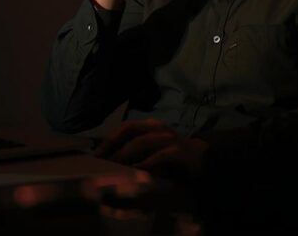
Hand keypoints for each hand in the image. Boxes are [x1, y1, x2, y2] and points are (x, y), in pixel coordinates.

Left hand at [93, 118, 207, 179]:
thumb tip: (110, 160)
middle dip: (112, 142)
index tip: (94, 153)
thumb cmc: (172, 156)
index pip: (124, 127)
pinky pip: (158, 155)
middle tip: (99, 158)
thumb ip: (135, 153)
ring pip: (141, 141)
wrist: (202, 159)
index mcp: (149, 126)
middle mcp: (157, 128)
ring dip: (124, 153)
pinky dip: (146, 163)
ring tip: (113, 165)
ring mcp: (167, 138)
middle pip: (129, 129)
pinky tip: (136, 171)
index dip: (108, 138)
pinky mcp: (177, 151)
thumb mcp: (151, 152)